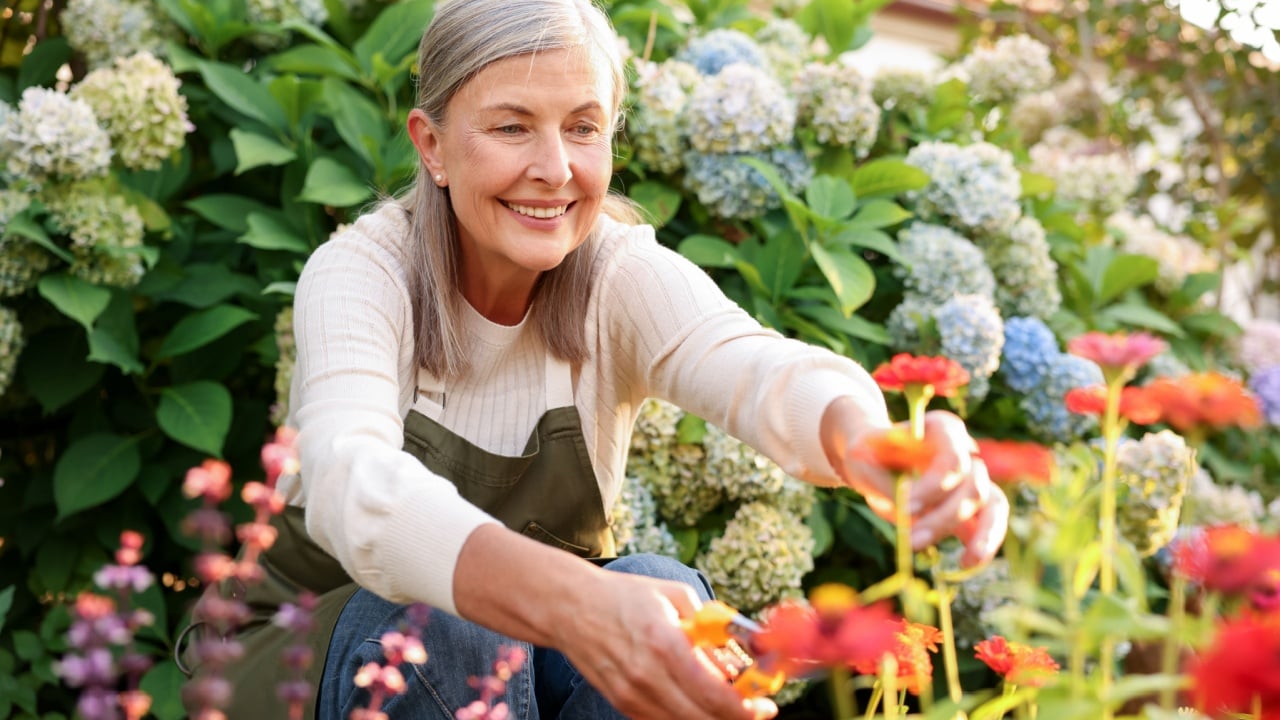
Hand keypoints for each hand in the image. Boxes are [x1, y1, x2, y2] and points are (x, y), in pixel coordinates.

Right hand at [551, 572, 777, 719]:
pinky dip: (687, 717)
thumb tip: (744, 652)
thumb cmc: (624, 596)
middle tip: (757, 710)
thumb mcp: (676, 596)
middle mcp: (647, 675)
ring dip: (713, 718)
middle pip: (704, 718)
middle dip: (738, 719)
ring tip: (729, 703)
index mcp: (664, 642)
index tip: (766, 705)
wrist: (570, 607)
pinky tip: (699, 702)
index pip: (714, 694)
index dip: (747, 708)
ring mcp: (632, 694)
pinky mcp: (622, 703)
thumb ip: (711, 626)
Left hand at [824, 401, 1008, 566]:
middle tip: (911, 541)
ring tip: (967, 562)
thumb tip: (910, 517)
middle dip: (944, 517)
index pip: (952, 460)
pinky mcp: (974, 505)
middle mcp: (966, 451)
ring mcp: (974, 477)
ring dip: (981, 535)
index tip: (905, 508)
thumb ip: (887, 485)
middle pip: (973, 486)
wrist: (876, 461)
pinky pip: (990, 523)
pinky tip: (967, 564)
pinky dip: (983, 545)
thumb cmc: (870, 455)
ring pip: (994, 505)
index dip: (933, 488)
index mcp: (943, 429)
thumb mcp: (864, 460)